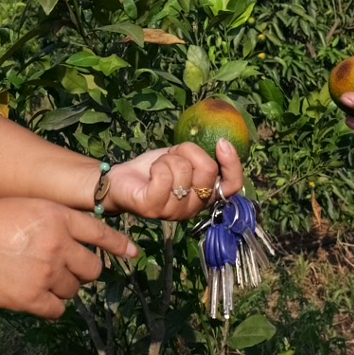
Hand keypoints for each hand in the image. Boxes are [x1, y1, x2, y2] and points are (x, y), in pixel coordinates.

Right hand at [0, 198, 136, 318]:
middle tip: (65, 269)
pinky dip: (51, 306)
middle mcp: (57, 244)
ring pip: (74, 289)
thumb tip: (78, 237)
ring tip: (40, 278)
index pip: (99, 233)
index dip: (119, 244)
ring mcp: (46, 272)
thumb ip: (55, 219)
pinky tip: (38, 297)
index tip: (132, 252)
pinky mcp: (32, 297)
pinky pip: (58, 309)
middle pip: (92, 268)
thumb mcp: (27, 206)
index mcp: (57, 217)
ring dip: (63, 287)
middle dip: (83, 271)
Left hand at [105, 139, 243, 219]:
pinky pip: (164, 176)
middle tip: (174, 156)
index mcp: (205, 197)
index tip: (222, 143)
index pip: (232, 186)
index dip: (232, 164)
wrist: (121, 180)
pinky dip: (157, 166)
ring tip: (159, 167)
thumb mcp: (182, 159)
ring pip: (184, 170)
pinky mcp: (152, 208)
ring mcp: (173, 211)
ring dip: (168, 159)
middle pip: (207, 171)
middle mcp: (193, 208)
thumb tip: (222, 145)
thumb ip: (201, 159)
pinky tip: (151, 172)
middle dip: (189, 152)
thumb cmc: (155, 169)